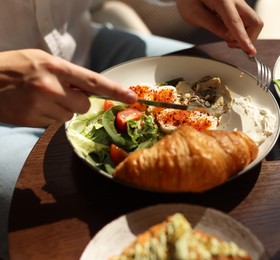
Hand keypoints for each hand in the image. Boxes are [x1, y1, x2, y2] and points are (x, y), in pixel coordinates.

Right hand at [0, 49, 136, 126]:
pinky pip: (53, 123)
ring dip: (60, 109)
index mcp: (55, 67)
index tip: (132, 97)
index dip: (115, 90)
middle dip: (76, 102)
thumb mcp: (41, 60)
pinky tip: (33, 105)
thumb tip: (89, 88)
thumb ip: (66, 73)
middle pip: (83, 105)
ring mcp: (40, 105)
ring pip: (68, 116)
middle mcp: (50, 86)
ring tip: (40, 98)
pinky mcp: (32, 120)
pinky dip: (47, 116)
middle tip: (59, 93)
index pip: (93, 81)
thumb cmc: (13, 67)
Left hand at [176, 0, 262, 54]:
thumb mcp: (193, 14)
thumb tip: (229, 36)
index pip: (236, 22)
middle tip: (228, 42)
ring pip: (254, 24)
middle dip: (247, 38)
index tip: (251, 51)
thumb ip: (212, 25)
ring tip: (226, 35)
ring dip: (244, 36)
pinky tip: (228, 30)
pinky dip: (242, 31)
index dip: (243, 38)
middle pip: (255, 22)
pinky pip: (248, 22)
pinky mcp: (240, 7)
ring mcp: (239, 2)